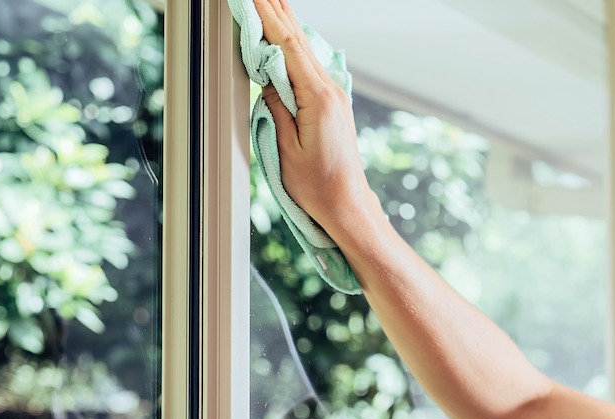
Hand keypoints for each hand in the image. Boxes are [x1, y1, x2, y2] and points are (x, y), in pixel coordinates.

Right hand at [253, 0, 378, 236]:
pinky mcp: (334, 104)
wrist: (346, 203)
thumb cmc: (317, 185)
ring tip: (273, 2)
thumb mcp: (284, 147)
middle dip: (277, 11)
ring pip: (306, 51)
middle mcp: (331, 92)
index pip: (288, 46)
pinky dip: (297, 45)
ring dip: (287, 23)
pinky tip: (291, 36)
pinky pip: (311, 66)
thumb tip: (267, 80)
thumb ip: (275, 108)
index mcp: (318, 99)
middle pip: (299, 40)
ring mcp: (336, 96)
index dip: (268, 17)